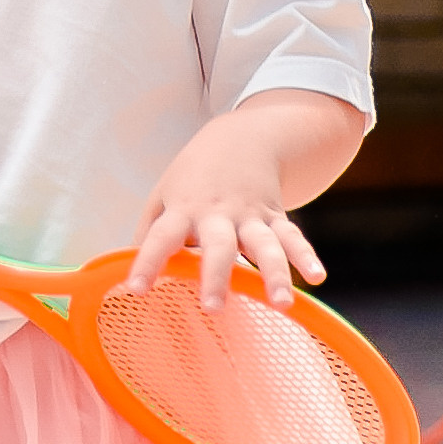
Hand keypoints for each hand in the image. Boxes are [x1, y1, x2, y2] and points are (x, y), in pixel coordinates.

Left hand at [124, 113, 326, 311]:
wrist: (241, 136)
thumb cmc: (193, 176)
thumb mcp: (162, 195)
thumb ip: (147, 233)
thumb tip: (125, 271)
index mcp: (183, 209)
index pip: (160, 237)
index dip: (147, 261)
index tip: (136, 289)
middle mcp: (217, 214)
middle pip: (217, 246)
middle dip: (215, 276)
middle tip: (213, 307)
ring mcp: (250, 215)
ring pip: (264, 245)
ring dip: (274, 273)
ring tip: (281, 303)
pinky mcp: (276, 216)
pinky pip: (293, 237)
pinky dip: (306, 256)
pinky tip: (317, 277)